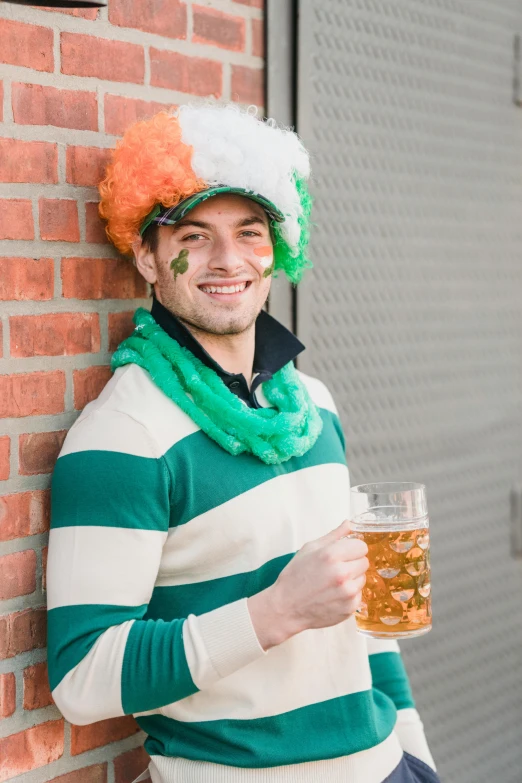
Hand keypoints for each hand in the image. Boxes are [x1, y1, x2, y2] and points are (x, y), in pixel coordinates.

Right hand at [248, 519, 368, 649]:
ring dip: (352, 579)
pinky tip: (334, 595)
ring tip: (333, 583)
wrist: (286, 606)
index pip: (361, 546)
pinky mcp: (349, 608)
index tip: (344, 554)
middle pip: (364, 562)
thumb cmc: (295, 576)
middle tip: (336, 569)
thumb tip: (349, 524)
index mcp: (332, 555)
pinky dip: (349, 595)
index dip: (352, 549)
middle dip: (353, 563)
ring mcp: (347, 593)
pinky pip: (359, 595)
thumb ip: (334, 535)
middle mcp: (342, 573)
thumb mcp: (309, 549)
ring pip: (363, 578)